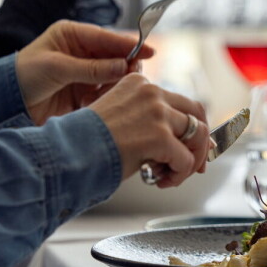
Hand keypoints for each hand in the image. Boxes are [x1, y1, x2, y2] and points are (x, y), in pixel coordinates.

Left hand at [15, 20, 154, 123]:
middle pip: (115, 55)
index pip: (106, 37)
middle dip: (125, 65)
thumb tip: (123, 66)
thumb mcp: (56, 67)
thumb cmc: (23, 77)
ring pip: (114, 74)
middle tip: (133, 77)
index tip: (149, 51)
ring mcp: (85, 72)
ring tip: (113, 92)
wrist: (4, 106)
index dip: (128, 44)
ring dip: (117, 83)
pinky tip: (101, 102)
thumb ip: (91, 68)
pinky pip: (106, 91)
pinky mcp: (85, 92)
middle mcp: (81, 51)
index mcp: (72, 35)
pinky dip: (108, 96)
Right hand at [88, 74, 211, 185]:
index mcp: (140, 84)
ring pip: (198, 135)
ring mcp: (157, 113)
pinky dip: (180, 174)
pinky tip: (162, 181)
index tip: (189, 146)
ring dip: (191, 160)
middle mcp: (152, 92)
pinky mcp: (159, 136)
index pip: (180, 101)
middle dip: (200, 142)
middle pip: (197, 113)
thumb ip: (147, 120)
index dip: (189, 127)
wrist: (66, 153)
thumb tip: (177, 141)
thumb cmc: (85, 142)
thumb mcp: (119, 119)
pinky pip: (186, 159)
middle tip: (195, 164)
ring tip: (172, 175)